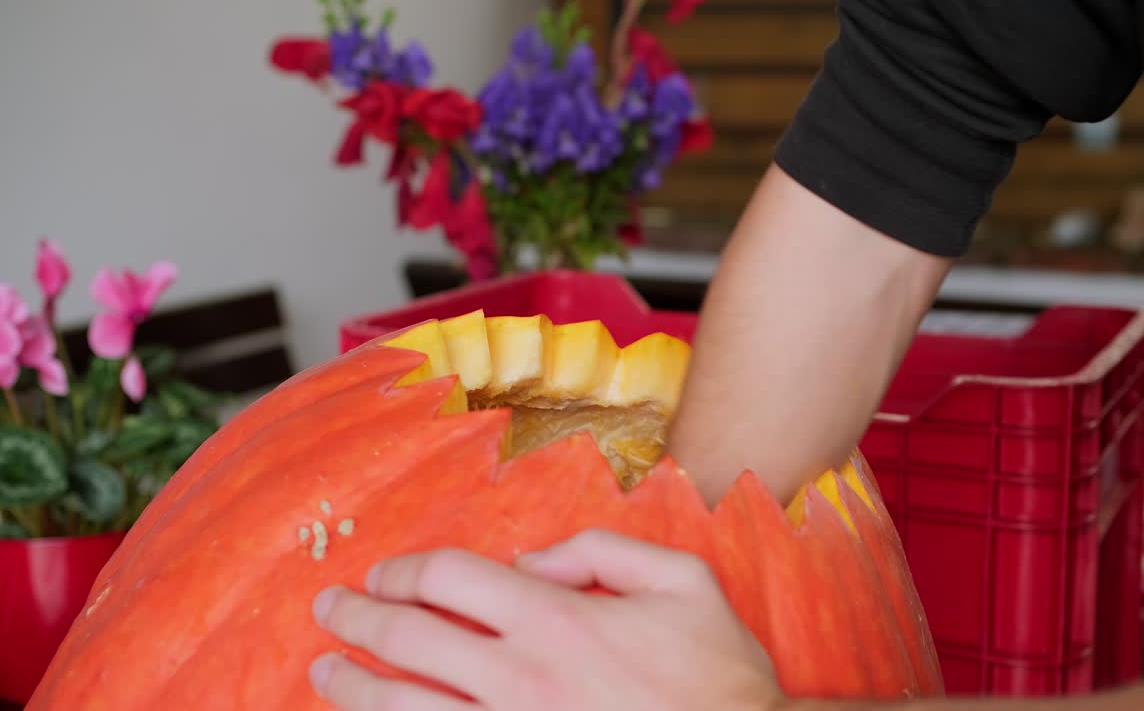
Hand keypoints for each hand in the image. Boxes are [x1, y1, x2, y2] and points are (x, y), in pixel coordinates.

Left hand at [308, 529, 787, 710]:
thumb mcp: (683, 579)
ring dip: (352, 688)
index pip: (448, 578)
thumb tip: (531, 560)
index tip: (383, 576)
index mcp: (556, 617)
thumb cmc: (719, 676)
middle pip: (409, 638)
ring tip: (324, 674)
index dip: (403, 571)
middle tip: (328, 610)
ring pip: (403, 709)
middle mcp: (520, 676)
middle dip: (356, 619)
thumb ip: (602, 548)